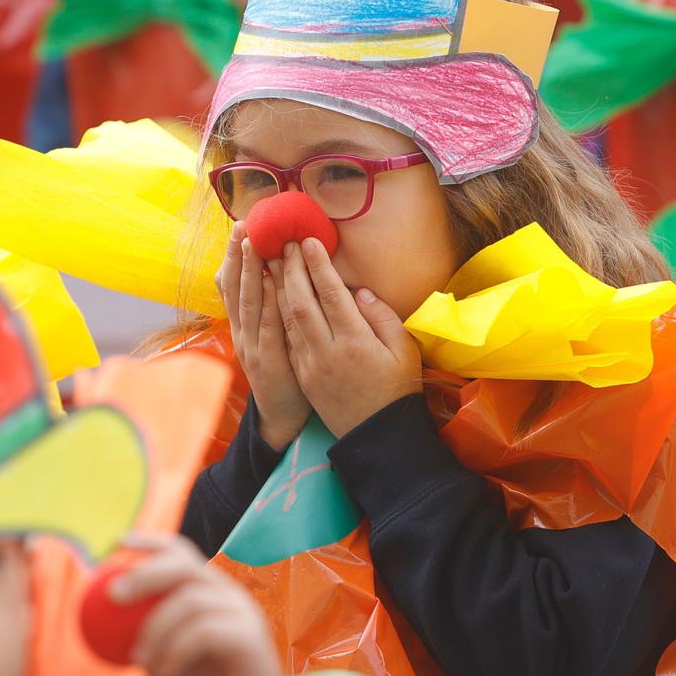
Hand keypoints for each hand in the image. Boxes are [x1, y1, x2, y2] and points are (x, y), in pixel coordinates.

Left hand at [113, 534, 286, 675]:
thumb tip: (100, 617)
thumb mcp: (163, 660)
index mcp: (210, 593)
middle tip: (112, 596)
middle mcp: (229, 595)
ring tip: (139, 659)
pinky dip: (176, 650)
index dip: (153, 543)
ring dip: (155, 629)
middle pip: (186, 566)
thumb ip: (143, 635)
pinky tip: (164, 672)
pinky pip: (204, 631)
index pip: (183, 554)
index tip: (119, 544)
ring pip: (191, 600)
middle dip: (146, 574)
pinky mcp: (250, 637)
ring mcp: (243, 614)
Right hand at [215, 224, 308, 449]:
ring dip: (250, 271)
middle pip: (235, 287)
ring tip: (253, 242)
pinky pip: (266, 326)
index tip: (240, 227)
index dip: (234, 256)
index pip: (232, 285)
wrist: (282, 416)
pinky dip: (267, 302)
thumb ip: (271, 307)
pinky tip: (271, 281)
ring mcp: (251, 346)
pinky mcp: (267, 360)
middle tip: (242, 224)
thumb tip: (276, 273)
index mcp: (243, 324)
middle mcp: (242, 331)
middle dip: (238, 254)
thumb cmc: (284, 370)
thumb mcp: (271, 336)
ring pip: (248, 302)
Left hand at [276, 238, 421, 437]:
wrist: (377, 434)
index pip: (331, 294)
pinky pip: (286, 340)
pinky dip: (277, 315)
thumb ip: (381, 316)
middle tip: (285, 243)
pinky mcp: (303, 375)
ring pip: (288, 320)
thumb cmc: (398, 387)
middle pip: (302, 303)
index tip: (309, 241)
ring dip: (278, 289)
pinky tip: (273, 297)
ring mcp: (310, 365)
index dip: (318, 265)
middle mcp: (328, 351)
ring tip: (271, 262)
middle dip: (291, 270)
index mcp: (355, 341)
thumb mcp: (403, 349)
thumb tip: (358, 291)